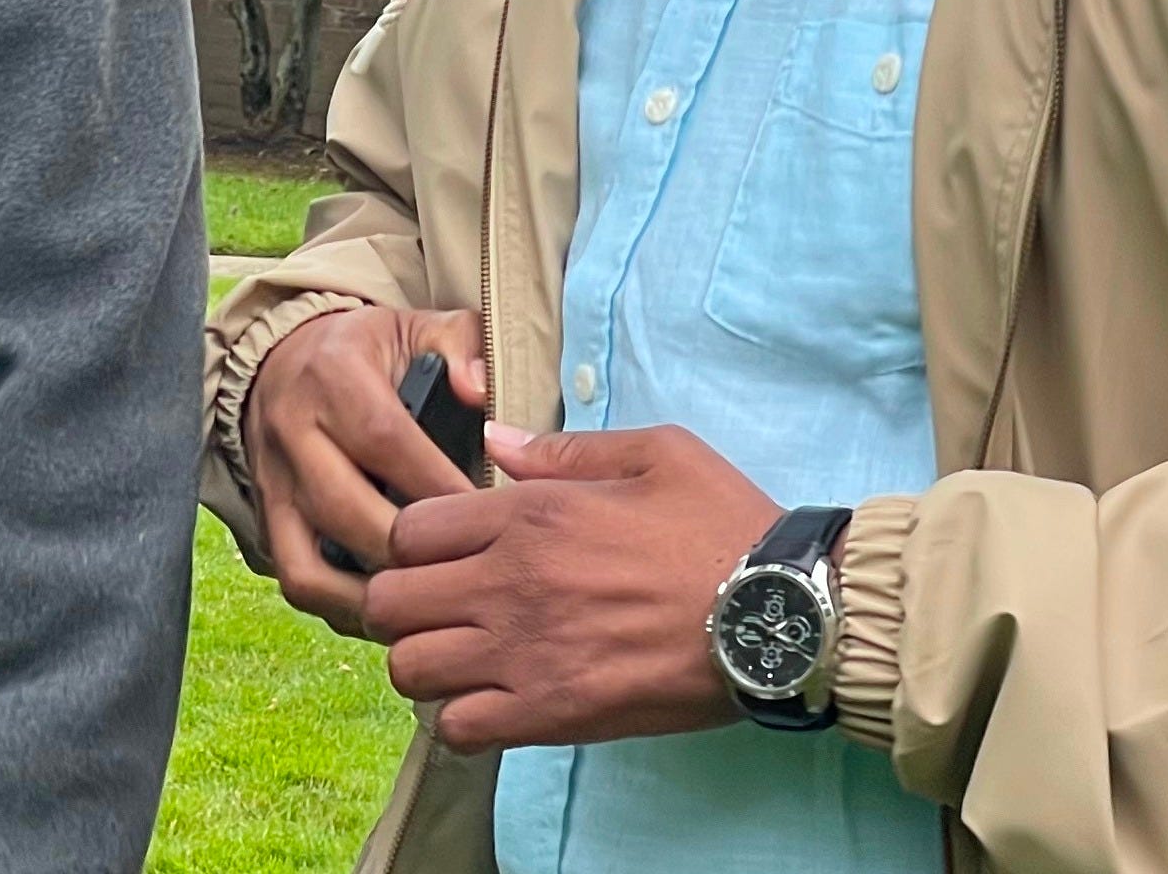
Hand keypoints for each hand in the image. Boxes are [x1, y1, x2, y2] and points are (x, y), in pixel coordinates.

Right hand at [243, 305, 486, 635]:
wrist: (283, 359)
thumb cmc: (367, 352)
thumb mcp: (415, 326)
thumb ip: (459, 344)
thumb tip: (478, 390)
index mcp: (333, 377)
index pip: (385, 440)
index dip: (438, 486)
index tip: (488, 518)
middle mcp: (291, 432)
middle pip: (346, 511)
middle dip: (410, 552)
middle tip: (466, 570)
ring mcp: (272, 484)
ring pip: (308, 564)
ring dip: (369, 597)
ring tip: (425, 606)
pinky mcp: (265, 520)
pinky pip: (296, 580)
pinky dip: (342, 606)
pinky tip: (392, 610)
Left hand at [360, 420, 784, 751]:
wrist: (778, 613)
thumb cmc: (723, 526)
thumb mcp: (655, 453)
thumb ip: (564, 447)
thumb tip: (494, 437)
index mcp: (530, 514)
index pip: (408, 530)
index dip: (415, 543)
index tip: (444, 555)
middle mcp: (510, 582)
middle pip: (389, 601)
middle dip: (403, 604)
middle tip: (440, 609)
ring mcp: (525, 653)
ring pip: (410, 668)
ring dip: (426, 663)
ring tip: (462, 658)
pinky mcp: (551, 713)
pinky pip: (456, 729)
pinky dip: (461, 721)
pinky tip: (491, 703)